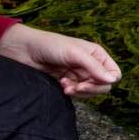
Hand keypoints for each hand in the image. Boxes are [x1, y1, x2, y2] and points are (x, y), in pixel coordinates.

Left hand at [0, 24, 121, 98]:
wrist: (25, 51)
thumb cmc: (50, 45)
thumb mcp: (75, 53)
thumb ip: (94, 67)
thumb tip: (112, 81)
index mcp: (96, 55)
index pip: (113, 74)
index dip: (105, 81)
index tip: (89, 82)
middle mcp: (90, 65)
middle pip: (103, 85)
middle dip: (90, 89)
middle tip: (77, 88)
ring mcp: (78, 75)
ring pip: (90, 92)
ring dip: (79, 91)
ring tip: (65, 85)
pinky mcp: (67, 83)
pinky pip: (77, 94)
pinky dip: (70, 92)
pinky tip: (61, 85)